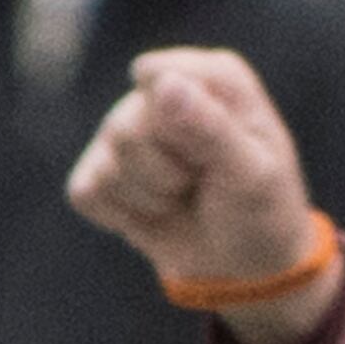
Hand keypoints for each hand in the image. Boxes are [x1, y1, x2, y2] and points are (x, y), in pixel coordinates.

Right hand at [67, 47, 337, 343]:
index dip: (181, 132)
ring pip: (108, 166)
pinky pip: (86, 192)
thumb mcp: (251, 174)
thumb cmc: (258, 210)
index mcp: (211, 77)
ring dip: (150, 200)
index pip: (159, 81)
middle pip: (127, 131)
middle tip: (199, 185)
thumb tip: (162, 83)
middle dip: (167, 176)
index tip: (213, 158)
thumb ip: (210, 127)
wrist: (244, 266)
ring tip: (182, 198)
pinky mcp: (99, 167)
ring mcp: (124, 125)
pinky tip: (154, 211)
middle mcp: (161, 88)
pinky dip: (122, 216)